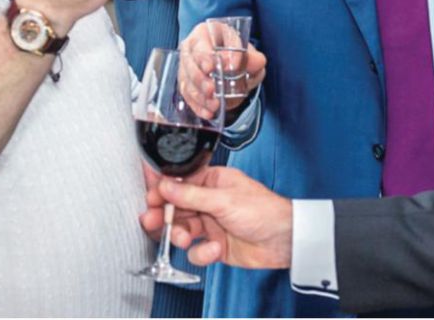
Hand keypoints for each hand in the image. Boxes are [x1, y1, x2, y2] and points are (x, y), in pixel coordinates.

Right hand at [139, 166, 292, 269]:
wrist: (284, 240)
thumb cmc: (262, 210)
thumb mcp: (224, 200)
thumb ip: (192, 195)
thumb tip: (165, 186)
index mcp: (212, 181)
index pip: (180, 183)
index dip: (163, 191)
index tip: (150, 199)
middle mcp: (209, 201)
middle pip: (176, 207)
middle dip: (165, 215)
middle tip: (152, 221)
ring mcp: (211, 223)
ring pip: (183, 229)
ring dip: (180, 235)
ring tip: (185, 239)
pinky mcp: (215, 245)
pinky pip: (196, 250)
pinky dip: (202, 253)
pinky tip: (214, 250)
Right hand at [180, 23, 266, 118]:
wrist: (230, 60)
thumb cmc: (235, 51)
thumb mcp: (247, 49)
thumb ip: (253, 56)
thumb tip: (252, 63)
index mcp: (204, 32)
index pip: (200, 43)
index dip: (204, 57)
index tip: (212, 68)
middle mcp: (191, 49)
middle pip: (189, 64)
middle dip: (200, 79)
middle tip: (212, 89)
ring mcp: (186, 67)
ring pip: (187, 82)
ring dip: (199, 95)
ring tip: (214, 104)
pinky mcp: (186, 84)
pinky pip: (188, 96)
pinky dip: (198, 106)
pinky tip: (208, 112)